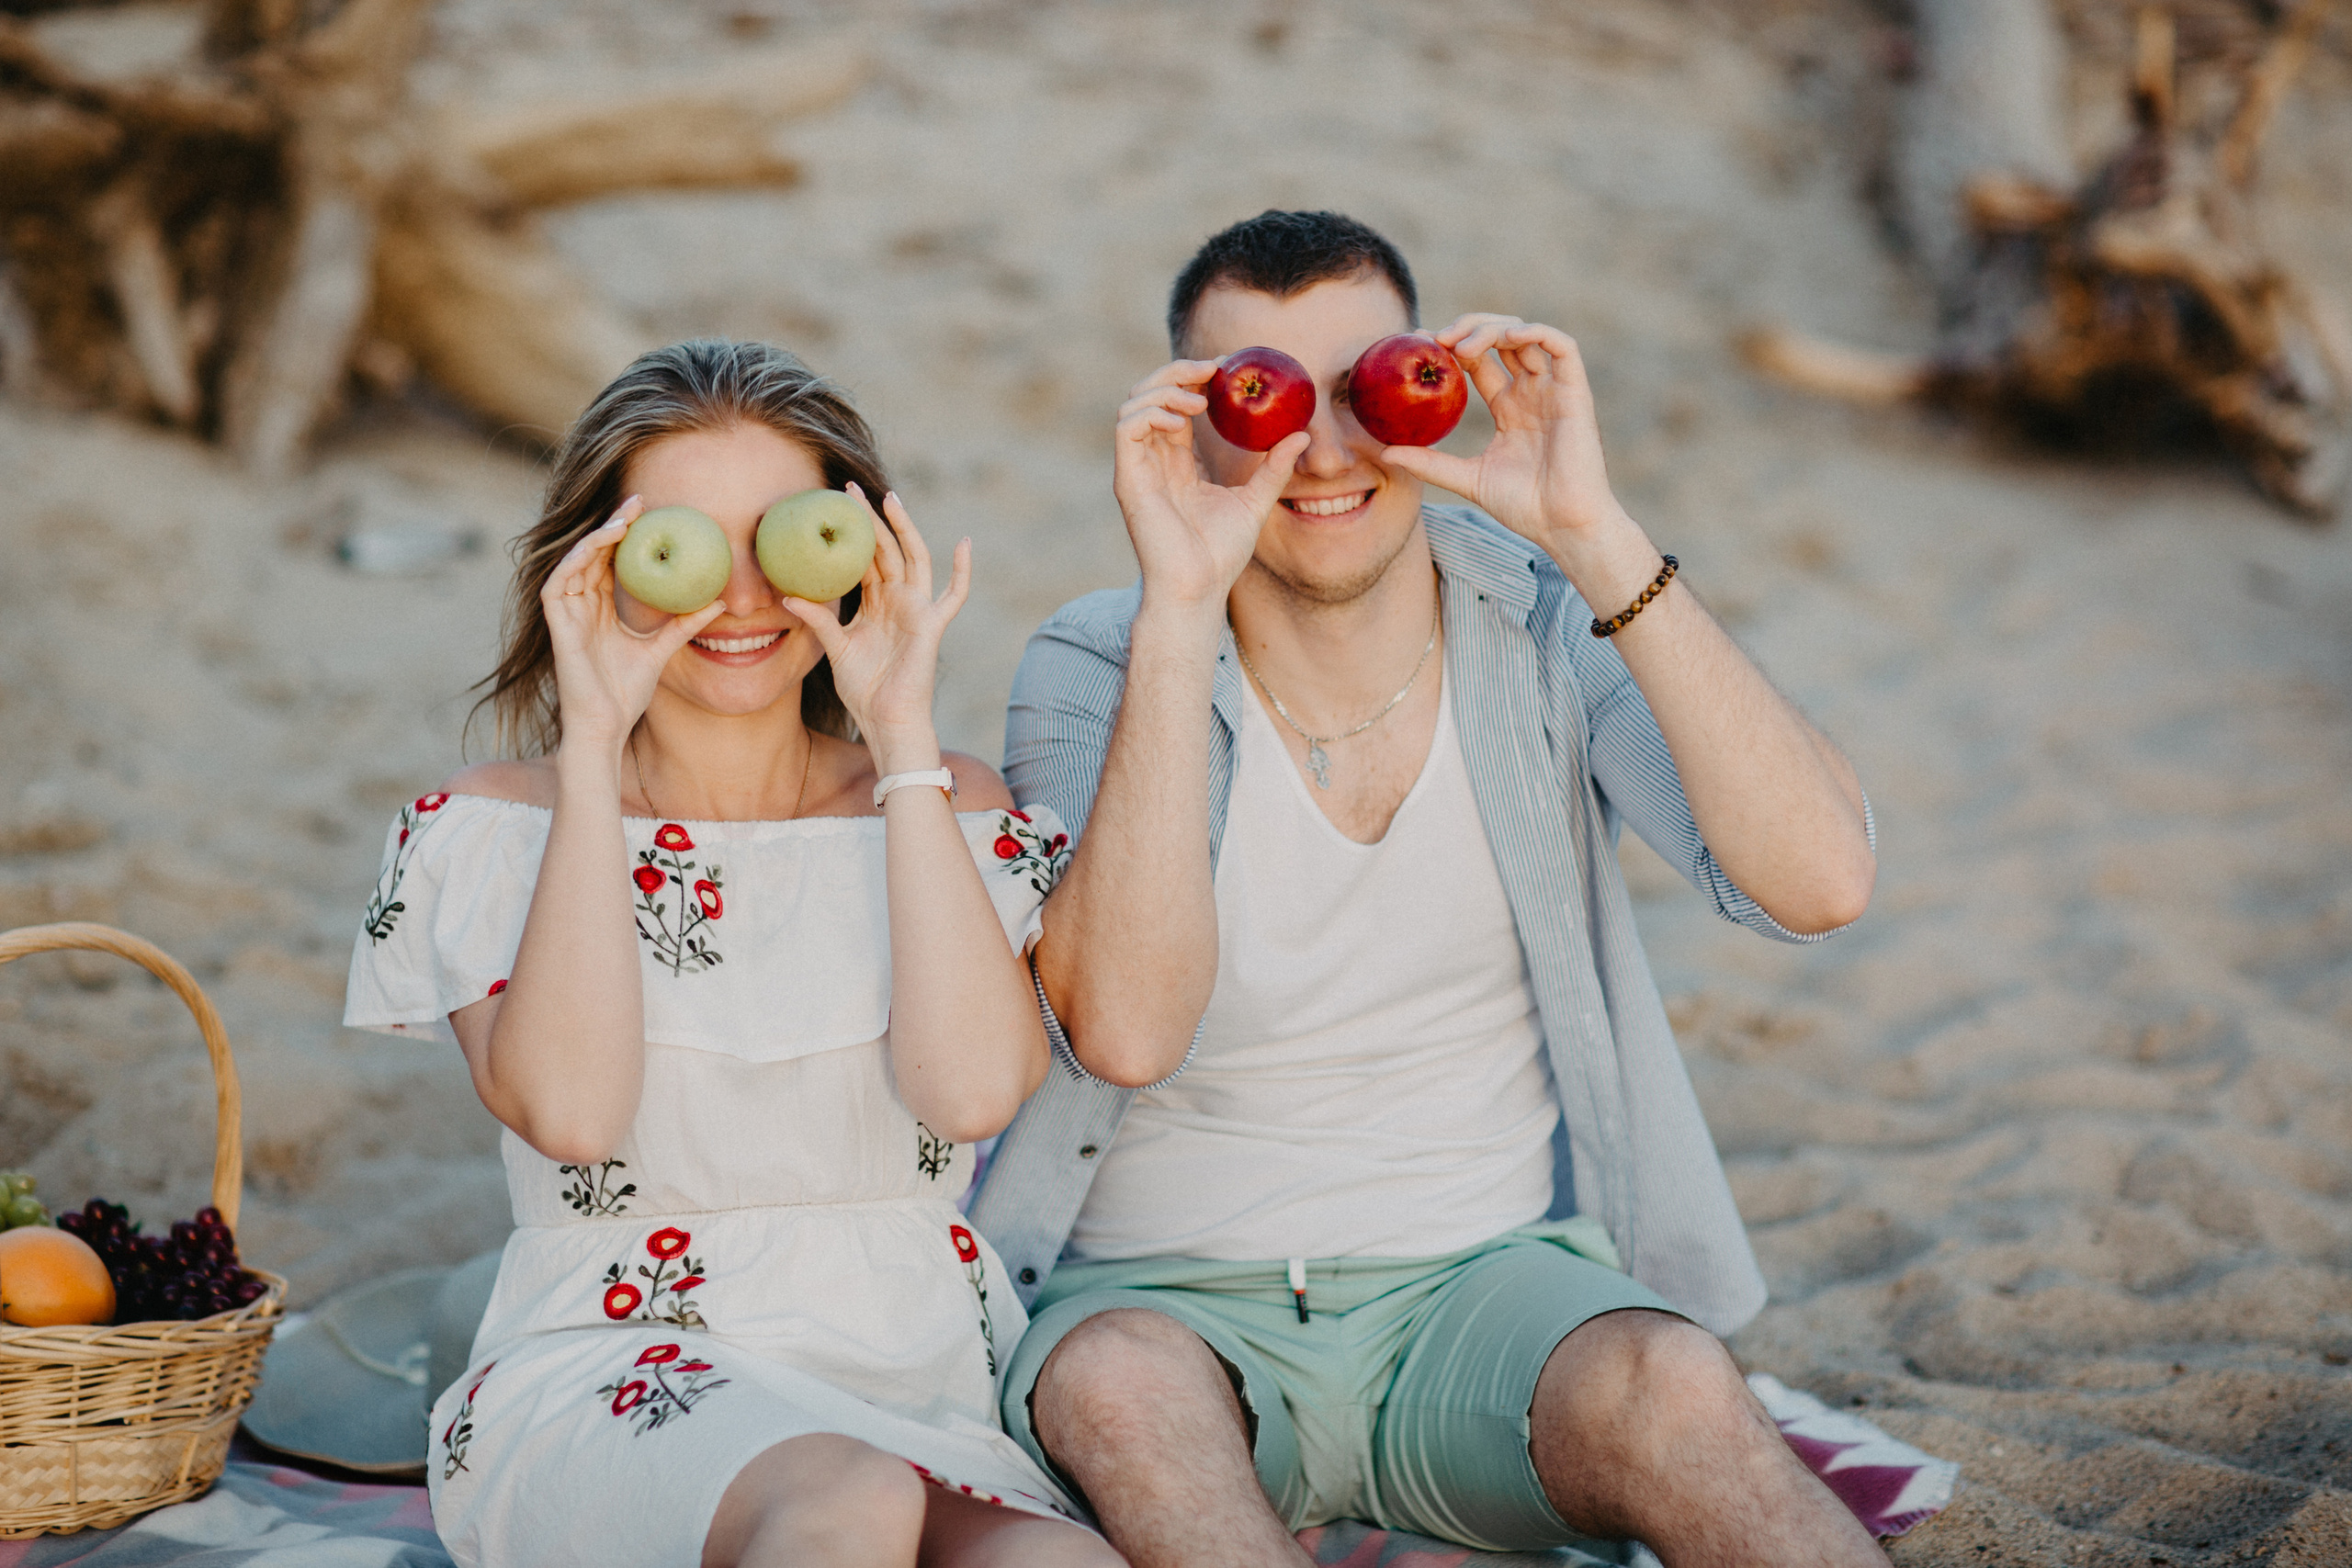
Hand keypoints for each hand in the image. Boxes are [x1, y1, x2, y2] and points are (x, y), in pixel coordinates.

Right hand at [543, 497, 727, 756]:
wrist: (606, 725)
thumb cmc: (628, 692)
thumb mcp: (662, 648)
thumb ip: (684, 624)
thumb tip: (719, 601)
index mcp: (601, 608)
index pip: (612, 560)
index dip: (628, 534)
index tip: (653, 512)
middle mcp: (581, 605)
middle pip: (593, 553)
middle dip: (614, 524)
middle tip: (640, 501)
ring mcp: (566, 614)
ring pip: (575, 561)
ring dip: (597, 536)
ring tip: (624, 518)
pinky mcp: (556, 625)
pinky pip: (558, 583)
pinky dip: (576, 561)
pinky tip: (598, 546)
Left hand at [779, 486, 965, 771]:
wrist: (886, 719)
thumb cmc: (863, 690)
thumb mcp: (835, 647)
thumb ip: (818, 619)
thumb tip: (787, 594)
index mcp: (874, 604)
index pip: (861, 559)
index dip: (849, 533)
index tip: (830, 505)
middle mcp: (897, 600)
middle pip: (885, 550)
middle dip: (869, 519)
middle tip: (849, 489)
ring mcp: (916, 610)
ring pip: (913, 559)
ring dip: (904, 528)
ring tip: (891, 499)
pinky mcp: (932, 625)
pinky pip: (953, 595)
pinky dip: (962, 571)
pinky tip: (965, 543)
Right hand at [1113, 360, 1310, 617]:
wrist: (1197, 589)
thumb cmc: (1220, 555)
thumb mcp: (1255, 501)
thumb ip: (1273, 468)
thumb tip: (1301, 435)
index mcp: (1177, 462)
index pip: (1177, 405)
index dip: (1196, 380)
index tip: (1228, 369)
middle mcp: (1153, 460)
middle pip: (1151, 395)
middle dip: (1179, 372)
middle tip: (1214, 369)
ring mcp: (1138, 468)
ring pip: (1134, 403)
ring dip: (1165, 388)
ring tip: (1201, 398)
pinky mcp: (1128, 479)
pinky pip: (1126, 427)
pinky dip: (1151, 411)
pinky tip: (1182, 417)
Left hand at [1376, 316, 1631, 561]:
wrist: (1563, 527)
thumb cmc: (1523, 507)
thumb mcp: (1466, 478)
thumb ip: (1430, 462)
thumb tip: (1385, 452)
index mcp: (1509, 406)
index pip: (1478, 360)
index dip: (1450, 345)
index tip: (1418, 343)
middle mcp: (1531, 391)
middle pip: (1500, 338)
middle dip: (1468, 328)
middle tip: (1436, 339)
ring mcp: (1554, 389)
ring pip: (1526, 334)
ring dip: (1492, 329)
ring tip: (1461, 345)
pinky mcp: (1575, 392)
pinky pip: (1562, 346)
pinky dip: (1536, 332)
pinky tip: (1507, 338)